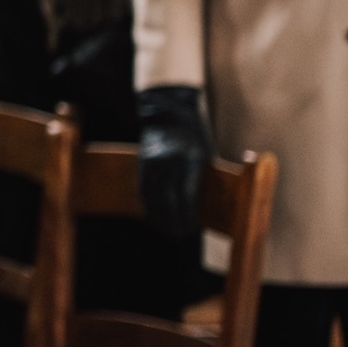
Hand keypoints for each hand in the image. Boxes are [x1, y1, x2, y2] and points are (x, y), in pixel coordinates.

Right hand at [136, 86, 210, 241]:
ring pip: (153, 197)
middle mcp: (170, 161)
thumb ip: (200, 178)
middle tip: (179, 234)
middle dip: (174, 220)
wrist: (168, 112)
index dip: (188, 215)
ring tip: (165, 229)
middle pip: (168, 200)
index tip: (192, 226)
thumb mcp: (204, 154)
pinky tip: (153, 214)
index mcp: (191, 159)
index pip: (187, 196)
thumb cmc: (194, 135)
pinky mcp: (143, 162)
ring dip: (158, 216)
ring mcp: (154, 161)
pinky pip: (143, 189)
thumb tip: (200, 208)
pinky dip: (148, 204)